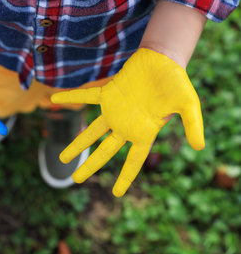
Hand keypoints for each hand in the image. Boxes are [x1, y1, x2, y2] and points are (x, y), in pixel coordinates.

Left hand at [51, 48, 203, 196]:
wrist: (163, 60)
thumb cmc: (176, 82)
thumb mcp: (188, 105)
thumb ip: (192, 125)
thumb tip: (200, 147)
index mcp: (144, 133)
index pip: (133, 161)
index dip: (125, 177)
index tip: (116, 193)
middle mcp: (126, 126)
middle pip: (105, 151)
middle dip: (90, 165)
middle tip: (75, 179)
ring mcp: (114, 111)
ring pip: (92, 132)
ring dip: (77, 144)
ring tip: (62, 158)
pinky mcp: (107, 94)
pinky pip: (86, 97)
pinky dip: (71, 97)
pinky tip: (53, 99)